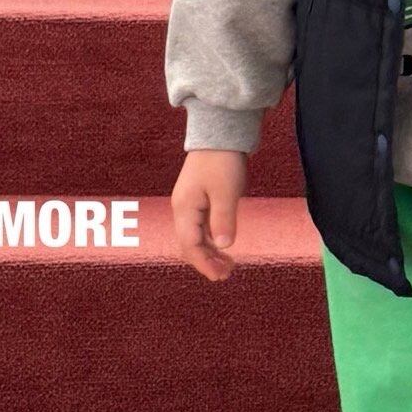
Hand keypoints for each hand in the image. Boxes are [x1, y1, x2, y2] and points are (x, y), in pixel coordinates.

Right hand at [171, 149, 248, 280]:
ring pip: (195, 237)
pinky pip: (201, 228)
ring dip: (209, 252)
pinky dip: (211, 240)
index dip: (204, 263)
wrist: (219, 135)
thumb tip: (224, 246)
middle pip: (189, 244)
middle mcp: (182, 209)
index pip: (190, 245)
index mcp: (185, 208)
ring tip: (228, 265)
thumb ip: (224, 219)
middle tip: (226, 274)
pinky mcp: (199, 200)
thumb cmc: (222, 161)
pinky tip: (224, 247)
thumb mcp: (226, 191)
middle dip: (206, 261)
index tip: (219, 276)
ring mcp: (190, 204)